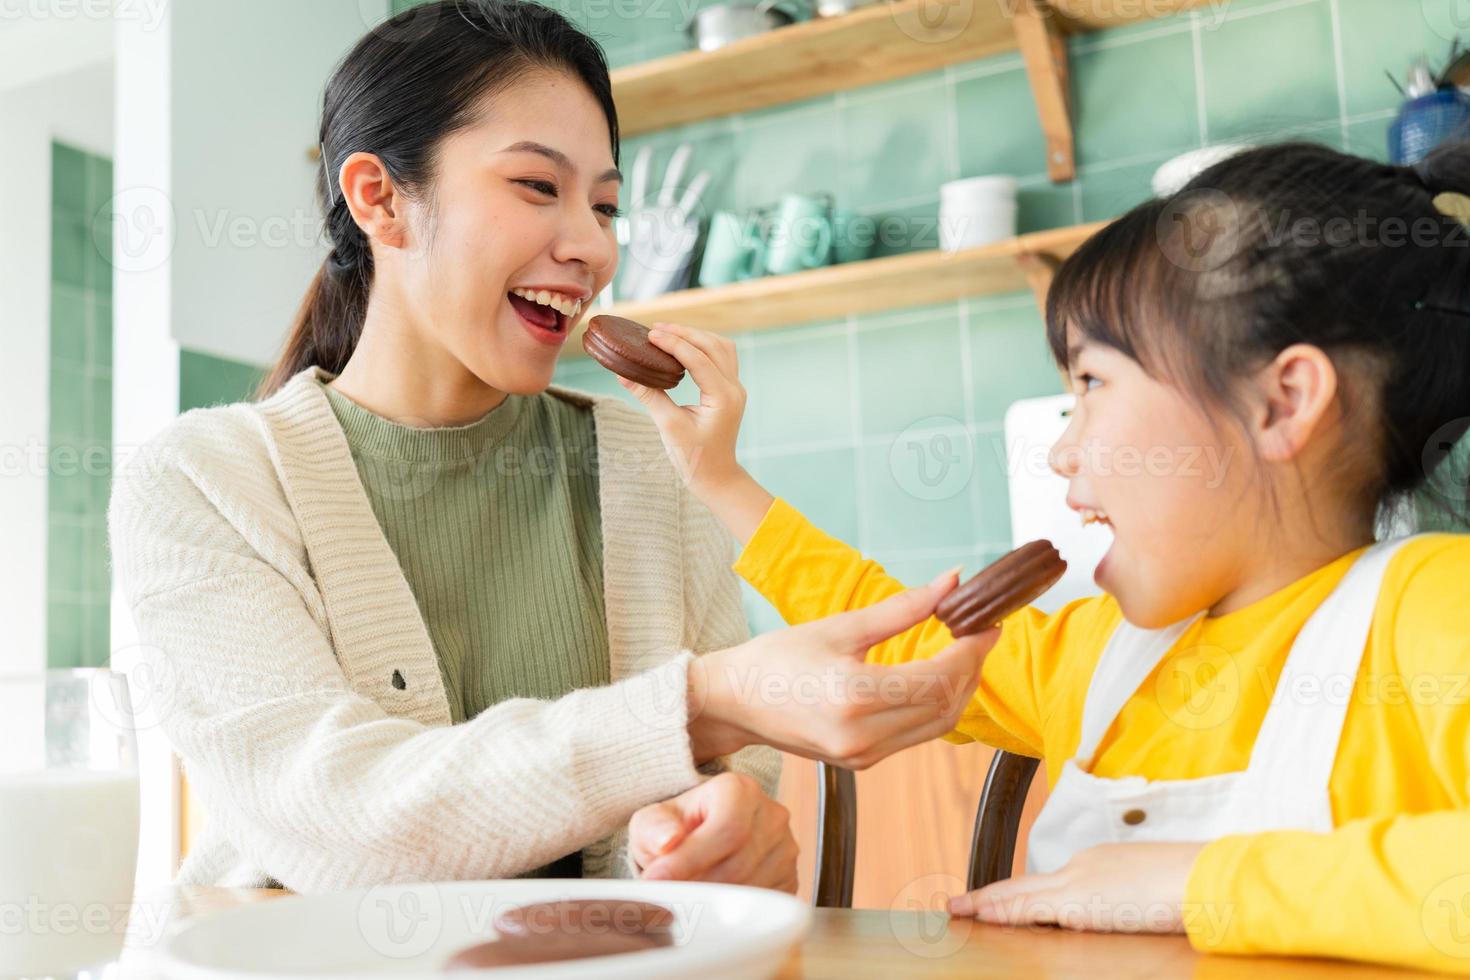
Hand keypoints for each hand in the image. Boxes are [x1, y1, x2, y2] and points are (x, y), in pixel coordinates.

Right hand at [619, 323, 773, 542]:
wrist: (716, 477)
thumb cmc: (694, 458)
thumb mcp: (668, 426)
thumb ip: (649, 396)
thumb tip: (623, 374)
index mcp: (723, 397)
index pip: (698, 359)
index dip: (673, 343)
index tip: (650, 334)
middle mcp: (734, 388)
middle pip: (713, 346)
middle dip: (685, 333)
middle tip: (656, 329)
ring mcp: (735, 388)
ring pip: (721, 348)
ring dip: (696, 336)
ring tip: (668, 332)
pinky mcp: (730, 391)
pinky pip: (721, 358)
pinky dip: (703, 347)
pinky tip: (683, 346)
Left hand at [627, 772, 798, 893]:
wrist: (701, 835)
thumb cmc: (677, 827)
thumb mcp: (653, 821)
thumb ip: (654, 827)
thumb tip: (668, 841)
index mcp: (740, 790)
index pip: (727, 828)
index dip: (691, 860)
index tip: (658, 880)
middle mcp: (771, 815)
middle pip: (739, 864)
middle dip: (698, 886)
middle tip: (668, 897)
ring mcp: (785, 848)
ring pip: (753, 889)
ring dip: (715, 903)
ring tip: (687, 898)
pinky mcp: (790, 878)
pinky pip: (765, 905)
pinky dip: (735, 913)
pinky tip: (713, 905)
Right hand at [687, 569, 999, 769]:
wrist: (733, 703)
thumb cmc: (777, 658)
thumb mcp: (840, 626)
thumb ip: (902, 607)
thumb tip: (952, 582)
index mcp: (854, 696)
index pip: (938, 678)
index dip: (971, 651)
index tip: (987, 623)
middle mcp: (862, 735)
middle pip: (946, 706)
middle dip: (972, 669)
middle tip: (981, 634)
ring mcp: (864, 755)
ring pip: (937, 726)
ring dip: (959, 690)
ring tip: (964, 652)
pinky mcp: (863, 762)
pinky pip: (917, 735)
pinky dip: (935, 707)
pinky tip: (936, 677)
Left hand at [946, 842, 1205, 932]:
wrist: (1209, 876)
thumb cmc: (1193, 884)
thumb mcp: (1151, 886)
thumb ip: (1126, 895)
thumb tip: (1122, 910)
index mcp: (1100, 863)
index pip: (1051, 883)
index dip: (1021, 894)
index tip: (998, 899)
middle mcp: (1083, 867)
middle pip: (1027, 884)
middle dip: (993, 896)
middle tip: (961, 902)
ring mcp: (1080, 882)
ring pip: (1022, 894)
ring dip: (990, 904)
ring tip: (960, 909)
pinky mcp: (1081, 903)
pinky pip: (1032, 907)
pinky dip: (1004, 911)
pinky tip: (983, 915)